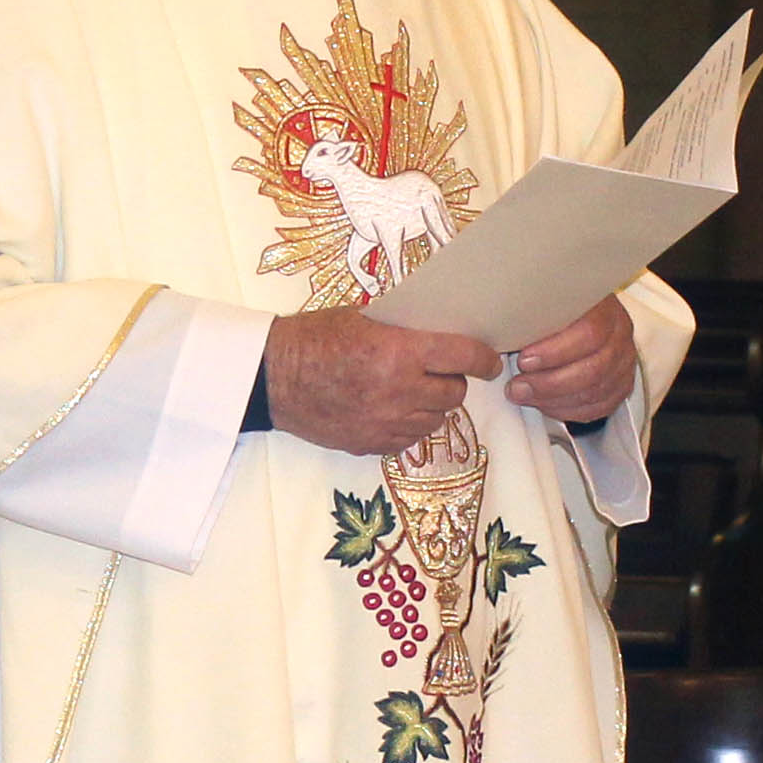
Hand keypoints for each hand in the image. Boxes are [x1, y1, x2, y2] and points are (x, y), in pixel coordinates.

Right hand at [264, 306, 506, 458]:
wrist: (272, 377)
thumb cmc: (313, 339)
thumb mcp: (362, 318)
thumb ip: (402, 330)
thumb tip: (437, 332)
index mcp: (398, 352)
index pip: (464, 358)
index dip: (484, 359)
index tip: (489, 361)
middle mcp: (399, 391)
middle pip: (454, 394)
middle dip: (452, 381)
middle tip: (437, 372)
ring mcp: (385, 422)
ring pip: (436, 420)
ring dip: (432, 405)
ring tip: (412, 392)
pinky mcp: (371, 443)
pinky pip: (410, 439)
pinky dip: (410, 425)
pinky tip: (393, 410)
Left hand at [499, 295, 640, 425]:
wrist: (577, 315)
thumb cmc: (553, 309)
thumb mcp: (541, 301)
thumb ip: (528, 315)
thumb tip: (494, 335)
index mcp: (603, 306)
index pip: (589, 332)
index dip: (556, 352)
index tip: (524, 360)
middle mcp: (620, 333)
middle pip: (594, 368)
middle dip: (550, 384)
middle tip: (517, 387)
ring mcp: (624, 360)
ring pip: (596, 391)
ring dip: (554, 399)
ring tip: (524, 396)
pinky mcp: (621, 384)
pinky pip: (600, 406)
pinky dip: (569, 410)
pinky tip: (545, 405)